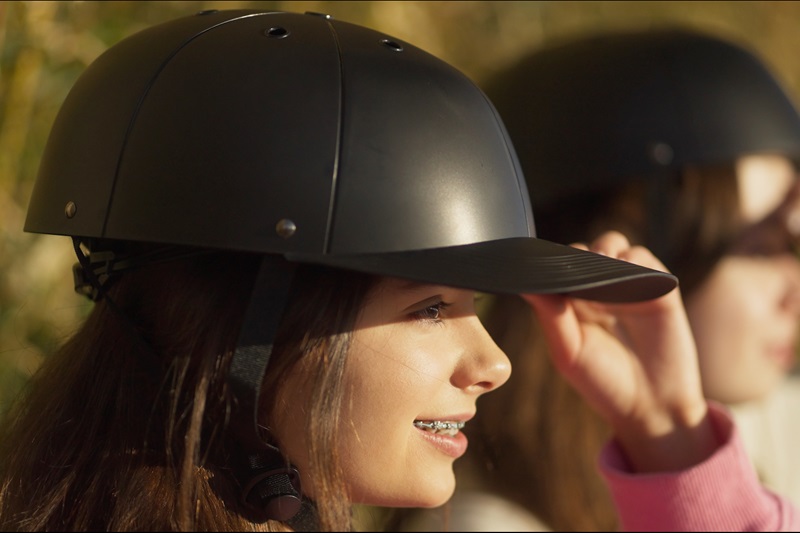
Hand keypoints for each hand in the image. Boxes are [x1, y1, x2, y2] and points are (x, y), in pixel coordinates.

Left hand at [522, 231, 717, 471]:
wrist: (653, 408)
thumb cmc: (604, 383)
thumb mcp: (569, 352)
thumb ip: (550, 316)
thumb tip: (525, 284)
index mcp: (569, 304)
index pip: (556, 268)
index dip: (551, 262)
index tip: (547, 264)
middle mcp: (596, 290)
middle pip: (582, 251)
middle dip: (577, 254)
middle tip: (576, 266)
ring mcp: (627, 286)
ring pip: (611, 246)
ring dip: (604, 249)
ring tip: (602, 266)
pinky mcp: (657, 287)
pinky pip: (643, 258)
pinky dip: (634, 258)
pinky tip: (627, 270)